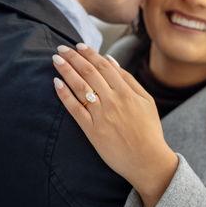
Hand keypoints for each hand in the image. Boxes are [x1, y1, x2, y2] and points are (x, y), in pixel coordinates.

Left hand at [51, 43, 178, 206]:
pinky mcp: (92, 131)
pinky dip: (65, 95)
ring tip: (56, 59)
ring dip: (67, 70)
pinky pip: (75, 109)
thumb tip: (111, 60)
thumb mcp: (146, 101)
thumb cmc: (149, 130)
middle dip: (73, 58)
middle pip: (89, 72)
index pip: (104, 66)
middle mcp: (113, 101)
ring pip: (80, 87)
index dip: (89, 54)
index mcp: (126, 92)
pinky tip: (56, 83)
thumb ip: (128, 80)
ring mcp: (101, 115)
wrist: (147, 160)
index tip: (78, 46)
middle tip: (61, 48)